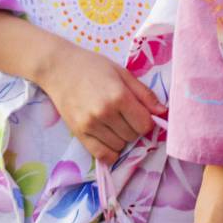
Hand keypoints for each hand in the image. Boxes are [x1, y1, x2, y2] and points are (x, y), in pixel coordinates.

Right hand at [34, 37, 164, 162]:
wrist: (60, 69)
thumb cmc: (93, 67)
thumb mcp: (122, 73)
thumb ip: (144, 94)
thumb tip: (163, 112)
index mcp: (119, 96)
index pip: (144, 125)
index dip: (146, 120)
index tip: (140, 113)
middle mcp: (105, 113)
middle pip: (133, 136)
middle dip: (134, 128)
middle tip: (125, 115)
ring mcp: (90, 126)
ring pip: (119, 146)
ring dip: (122, 138)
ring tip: (114, 122)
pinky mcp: (79, 134)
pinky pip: (102, 155)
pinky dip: (110, 151)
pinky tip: (109, 138)